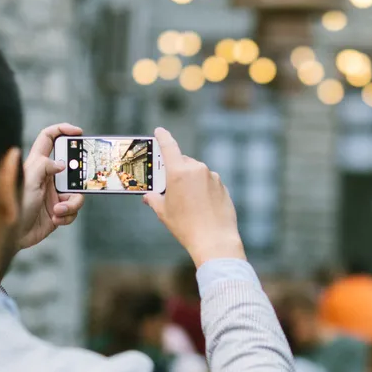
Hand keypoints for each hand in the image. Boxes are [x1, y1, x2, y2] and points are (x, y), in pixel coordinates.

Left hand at [18, 123, 85, 250]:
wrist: (13, 236)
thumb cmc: (14, 207)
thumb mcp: (28, 181)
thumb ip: (44, 166)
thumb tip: (61, 164)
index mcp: (37, 165)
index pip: (48, 139)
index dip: (62, 130)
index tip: (78, 132)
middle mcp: (48, 177)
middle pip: (72, 168)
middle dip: (79, 176)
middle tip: (78, 183)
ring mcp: (54, 194)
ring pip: (77, 192)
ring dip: (71, 203)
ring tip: (58, 210)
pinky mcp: (59, 210)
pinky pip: (74, 209)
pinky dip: (68, 215)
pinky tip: (55, 218)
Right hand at [143, 127, 244, 265]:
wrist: (214, 240)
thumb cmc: (186, 226)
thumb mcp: (163, 212)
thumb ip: (154, 199)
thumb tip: (148, 196)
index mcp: (179, 172)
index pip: (169, 146)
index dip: (162, 137)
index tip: (159, 131)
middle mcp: (197, 169)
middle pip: (183, 162)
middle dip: (176, 170)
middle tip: (169, 187)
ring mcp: (212, 177)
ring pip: (197, 173)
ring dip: (190, 181)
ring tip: (187, 203)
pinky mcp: (222, 186)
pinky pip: (208, 182)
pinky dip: (202, 189)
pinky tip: (200, 206)